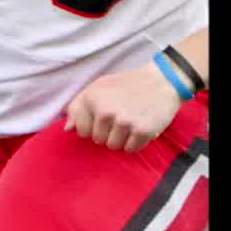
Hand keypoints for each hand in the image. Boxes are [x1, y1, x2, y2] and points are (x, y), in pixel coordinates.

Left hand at [63, 62, 182, 152]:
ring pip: (114, 146)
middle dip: (108, 133)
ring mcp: (125, 122)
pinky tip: (140, 127)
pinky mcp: (143, 130)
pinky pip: (131, 149)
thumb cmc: (127, 86)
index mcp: (92, 99)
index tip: (104, 118)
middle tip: (122, 118)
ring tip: (131, 122)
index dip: (93, 127)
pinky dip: (136, 142)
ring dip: (122, 139)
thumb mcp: (98, 88)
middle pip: (99, 141)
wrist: (163, 81)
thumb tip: (67, 129)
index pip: (82, 132)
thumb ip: (78, 106)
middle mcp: (106, 111)